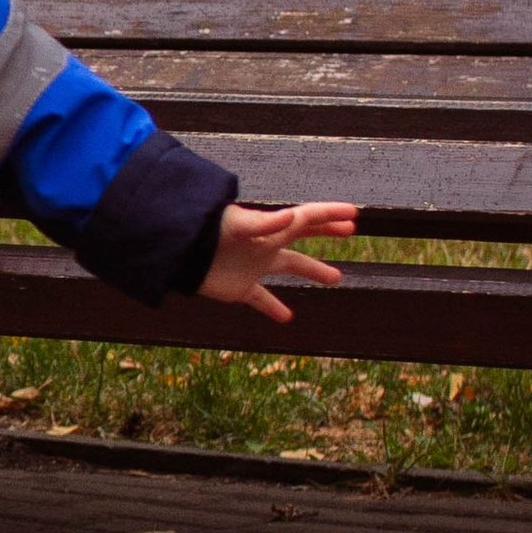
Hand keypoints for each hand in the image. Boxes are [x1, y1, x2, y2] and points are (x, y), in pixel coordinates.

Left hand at [195, 200, 358, 328]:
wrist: (177, 251)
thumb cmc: (205, 232)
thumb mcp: (236, 225)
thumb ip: (264, 222)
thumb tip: (291, 216)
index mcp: (269, 228)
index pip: (306, 218)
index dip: (330, 214)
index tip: (354, 214)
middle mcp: (265, 245)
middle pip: (302, 236)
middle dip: (326, 231)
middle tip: (350, 230)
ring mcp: (253, 266)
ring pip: (289, 267)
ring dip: (312, 270)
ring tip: (336, 277)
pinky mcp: (239, 288)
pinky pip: (261, 299)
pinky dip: (273, 308)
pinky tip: (287, 318)